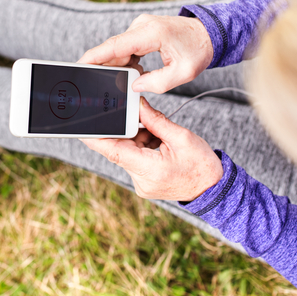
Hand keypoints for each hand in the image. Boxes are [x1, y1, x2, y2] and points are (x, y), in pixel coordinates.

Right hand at [78, 15, 213, 93]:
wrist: (211, 33)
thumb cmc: (199, 50)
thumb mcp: (183, 73)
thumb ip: (157, 82)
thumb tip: (134, 86)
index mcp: (150, 33)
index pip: (114, 45)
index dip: (94, 56)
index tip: (78, 65)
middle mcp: (142, 25)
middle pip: (114, 49)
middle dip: (105, 67)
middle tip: (99, 85)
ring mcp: (141, 26)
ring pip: (120, 49)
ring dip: (118, 66)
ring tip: (122, 82)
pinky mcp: (142, 31)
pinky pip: (127, 48)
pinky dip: (127, 62)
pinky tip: (134, 74)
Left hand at [81, 98, 222, 201]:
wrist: (214, 190)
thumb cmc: (202, 166)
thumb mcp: (181, 137)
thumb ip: (156, 120)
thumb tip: (138, 105)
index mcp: (149, 169)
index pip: (114, 151)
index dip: (96, 138)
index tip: (82, 127)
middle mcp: (141, 179)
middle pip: (121, 149)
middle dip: (128, 131)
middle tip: (137, 116)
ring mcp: (141, 183)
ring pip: (129, 153)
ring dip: (139, 139)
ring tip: (160, 136)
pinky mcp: (144, 182)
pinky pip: (136, 159)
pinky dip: (143, 146)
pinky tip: (159, 142)